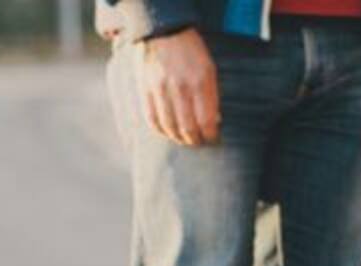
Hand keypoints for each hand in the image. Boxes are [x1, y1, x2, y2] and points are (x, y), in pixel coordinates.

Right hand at [140, 28, 219, 145]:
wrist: (163, 30)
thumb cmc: (190, 51)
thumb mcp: (209, 68)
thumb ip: (211, 95)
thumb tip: (214, 121)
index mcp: (200, 82)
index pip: (207, 121)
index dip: (210, 135)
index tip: (211, 138)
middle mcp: (181, 88)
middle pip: (188, 128)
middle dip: (194, 140)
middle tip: (197, 141)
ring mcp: (161, 89)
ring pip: (170, 127)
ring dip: (178, 138)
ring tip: (183, 139)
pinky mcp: (146, 90)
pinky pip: (152, 119)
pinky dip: (161, 130)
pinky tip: (167, 132)